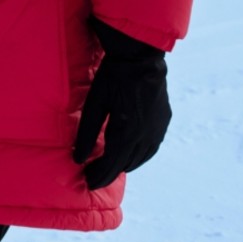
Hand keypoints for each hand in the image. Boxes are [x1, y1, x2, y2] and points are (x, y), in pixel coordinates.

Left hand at [73, 18, 171, 189]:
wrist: (141, 58)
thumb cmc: (112, 78)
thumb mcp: (95, 104)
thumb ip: (87, 133)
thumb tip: (78, 159)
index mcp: (128, 133)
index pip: (112, 164)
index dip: (99, 176)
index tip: (87, 183)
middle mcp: (147, 136)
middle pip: (125, 163)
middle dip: (108, 172)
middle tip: (92, 177)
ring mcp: (158, 129)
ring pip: (141, 158)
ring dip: (124, 164)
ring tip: (107, 168)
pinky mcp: (164, 121)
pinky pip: (151, 147)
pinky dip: (138, 155)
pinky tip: (129, 154)